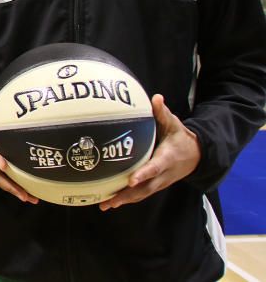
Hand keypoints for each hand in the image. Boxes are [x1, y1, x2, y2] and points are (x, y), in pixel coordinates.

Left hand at [99, 94, 199, 210]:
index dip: (143, 174)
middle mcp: (163, 174)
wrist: (197, 155)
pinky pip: (141, 194)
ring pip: (142, 194)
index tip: (131, 180)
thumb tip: (156, 97)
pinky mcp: (156, 185)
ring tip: (105, 205)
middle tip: (110, 200)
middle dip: (127, 195)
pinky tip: (111, 202)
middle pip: (145, 187)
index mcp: (166, 158)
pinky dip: (128, 200)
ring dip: (124, 201)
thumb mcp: (174, 123)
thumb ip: (163, 112)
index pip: (154, 167)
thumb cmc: (180, 137)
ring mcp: (160, 182)